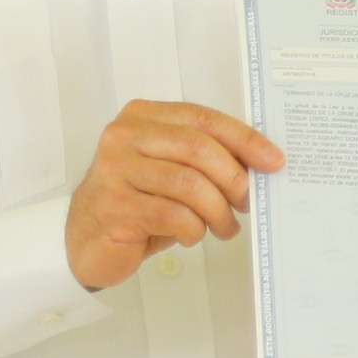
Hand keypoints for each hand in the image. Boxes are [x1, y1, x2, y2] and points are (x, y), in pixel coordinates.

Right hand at [65, 100, 283, 291]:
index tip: (274, 160)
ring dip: (218, 212)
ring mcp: (115, 171)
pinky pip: (174, 216)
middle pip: (198, 147)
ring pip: (189, 185)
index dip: (245, 139)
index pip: (203, 119)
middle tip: (248, 203)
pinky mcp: (115, 207)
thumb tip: (259, 165)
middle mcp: (123, 137)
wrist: (83, 241)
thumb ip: (201, 158)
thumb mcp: (168, 170)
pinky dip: (194, 230)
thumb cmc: (134, 203)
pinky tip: (191, 235)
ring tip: (224, 227)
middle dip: (234, 178)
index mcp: (141, 117)